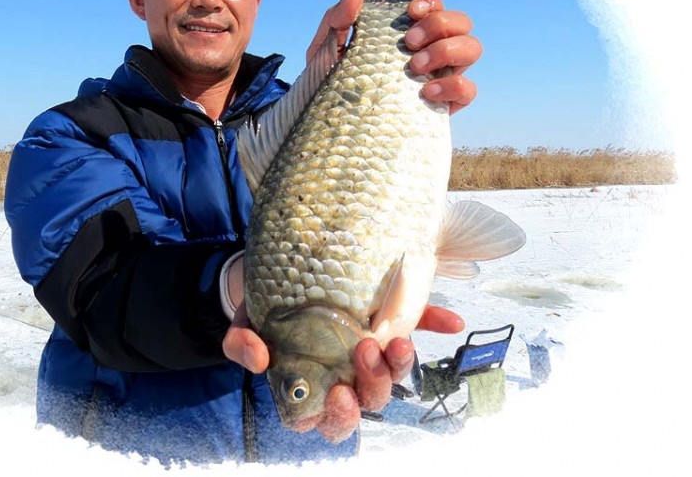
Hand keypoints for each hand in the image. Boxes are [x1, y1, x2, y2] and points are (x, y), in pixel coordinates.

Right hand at [222, 303, 464, 442]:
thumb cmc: (263, 311)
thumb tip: (258, 360)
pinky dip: (436, 323)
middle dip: (373, 386)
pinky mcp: (388, 319)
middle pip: (367, 402)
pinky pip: (416, 324)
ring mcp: (370, 350)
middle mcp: (345, 375)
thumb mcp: (244, 325)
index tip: (339, 393)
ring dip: (400, 365)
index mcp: (311, 389)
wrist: (280, 272)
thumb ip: (240, 344)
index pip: (325, 420)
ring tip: (398, 341)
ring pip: (393, 374)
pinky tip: (451, 320)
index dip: (337, 417)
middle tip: (365, 353)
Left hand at [305, 0, 481, 114]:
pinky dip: (455, 85)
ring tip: (415, 67)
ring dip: (448, 50)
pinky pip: (469, 89)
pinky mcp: (445, 105)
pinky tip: (426, 92)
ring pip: (472, 48)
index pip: (435, 6)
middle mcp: (430, 50)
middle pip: (461, 22)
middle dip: (439, 25)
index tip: (410, 11)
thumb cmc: (328, 83)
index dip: (431, 3)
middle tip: (410, 43)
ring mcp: (441, 76)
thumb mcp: (324, 49)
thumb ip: (337, 19)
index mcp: (406, 32)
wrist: (330, 126)